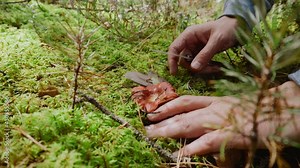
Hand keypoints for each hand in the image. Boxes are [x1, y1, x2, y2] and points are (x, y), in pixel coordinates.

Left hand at [145, 81, 299, 156]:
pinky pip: (206, 142)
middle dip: (162, 119)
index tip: (154, 109)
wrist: (281, 111)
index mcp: (215, 100)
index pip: (185, 100)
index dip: (167, 104)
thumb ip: (216, 109)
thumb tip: (200, 115)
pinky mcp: (230, 135)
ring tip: (152, 136)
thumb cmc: (257, 108)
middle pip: (181, 112)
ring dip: (168, 131)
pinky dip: (192, 148)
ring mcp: (220, 120)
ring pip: (188, 124)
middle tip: (146, 125)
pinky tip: (179, 154)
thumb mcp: (233, 105)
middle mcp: (214, 107)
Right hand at [168, 16, 237, 74]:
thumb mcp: (217, 41)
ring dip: (203, 69)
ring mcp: (195, 49)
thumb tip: (193, 68)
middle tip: (210, 69)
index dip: (172, 60)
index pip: (174, 48)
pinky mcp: (201, 55)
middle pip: (184, 60)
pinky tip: (218, 66)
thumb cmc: (227, 29)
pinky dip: (208, 68)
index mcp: (189, 35)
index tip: (174, 73)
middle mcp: (190, 42)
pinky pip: (200, 65)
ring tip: (218, 67)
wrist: (237, 27)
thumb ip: (205, 54)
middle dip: (195, 67)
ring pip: (193, 65)